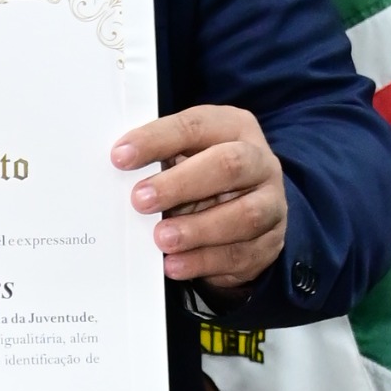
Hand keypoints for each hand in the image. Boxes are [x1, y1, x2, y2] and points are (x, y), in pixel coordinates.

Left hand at [111, 102, 287, 295]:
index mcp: (234, 128)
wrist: (247, 216)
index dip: (157, 139)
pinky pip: (240, 254)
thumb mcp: (184, 158)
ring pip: (244, 215)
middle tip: (140, 200)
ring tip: (161, 239)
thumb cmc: (205, 178)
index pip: (196, 126)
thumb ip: (160, 158)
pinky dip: (203, 261)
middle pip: (229, 165)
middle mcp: (259, 162)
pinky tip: (174, 264)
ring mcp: (271, 203)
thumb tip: (118, 166)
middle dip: (181, 183)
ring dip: (197, 229)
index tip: (120, 157)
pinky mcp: (269, 242)